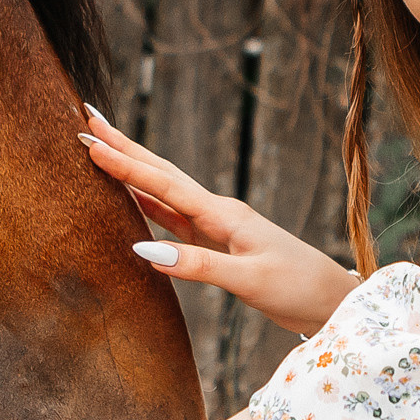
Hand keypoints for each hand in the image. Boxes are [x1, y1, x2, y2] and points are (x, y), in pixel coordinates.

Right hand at [80, 105, 358, 333]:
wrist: (330, 298)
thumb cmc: (295, 287)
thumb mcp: (248, 279)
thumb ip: (198, 265)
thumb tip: (144, 250)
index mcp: (223, 214)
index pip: (165, 185)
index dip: (127, 165)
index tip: (92, 143)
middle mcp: (217, 212)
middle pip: (162, 173)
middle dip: (125, 148)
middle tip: (89, 121)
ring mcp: (215, 225)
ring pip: (164, 191)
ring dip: (133, 169)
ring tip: (102, 148)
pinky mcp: (216, 242)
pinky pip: (172, 217)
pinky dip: (147, 202)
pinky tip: (130, 197)